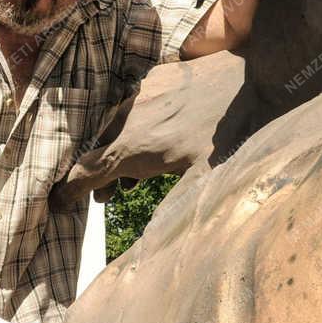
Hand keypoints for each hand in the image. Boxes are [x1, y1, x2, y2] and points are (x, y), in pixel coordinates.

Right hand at [49, 52, 247, 207]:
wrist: (262, 74)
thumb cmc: (240, 133)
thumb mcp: (210, 179)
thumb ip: (176, 210)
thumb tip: (155, 248)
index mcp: (134, 149)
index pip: (86, 173)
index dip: (70, 191)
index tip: (59, 204)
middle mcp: (128, 119)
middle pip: (100, 151)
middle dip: (101, 176)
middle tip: (111, 196)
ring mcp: (141, 94)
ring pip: (116, 128)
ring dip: (120, 150)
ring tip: (136, 171)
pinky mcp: (157, 77)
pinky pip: (135, 106)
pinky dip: (137, 126)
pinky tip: (158, 134)